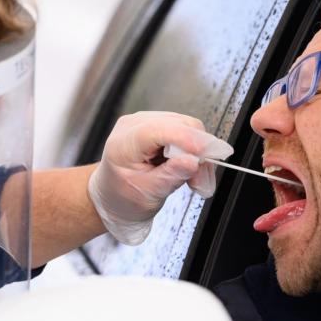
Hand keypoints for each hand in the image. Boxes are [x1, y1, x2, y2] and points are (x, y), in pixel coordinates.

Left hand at [88, 111, 232, 244]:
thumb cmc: (122, 198)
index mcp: (124, 142)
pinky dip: (193, 151)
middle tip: (201, 181)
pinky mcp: (158, 125)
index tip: (207, 154)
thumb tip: (193, 161)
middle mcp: (135, 125)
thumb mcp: (147, 193)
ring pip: (188, 127)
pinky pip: (185, 131)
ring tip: (195, 181)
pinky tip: (188, 169)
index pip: (160, 130)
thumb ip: (170, 176)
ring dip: (198, 154)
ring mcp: (147, 122)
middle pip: (180, 125)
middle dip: (198, 152)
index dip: (187, 140)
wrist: (112, 197)